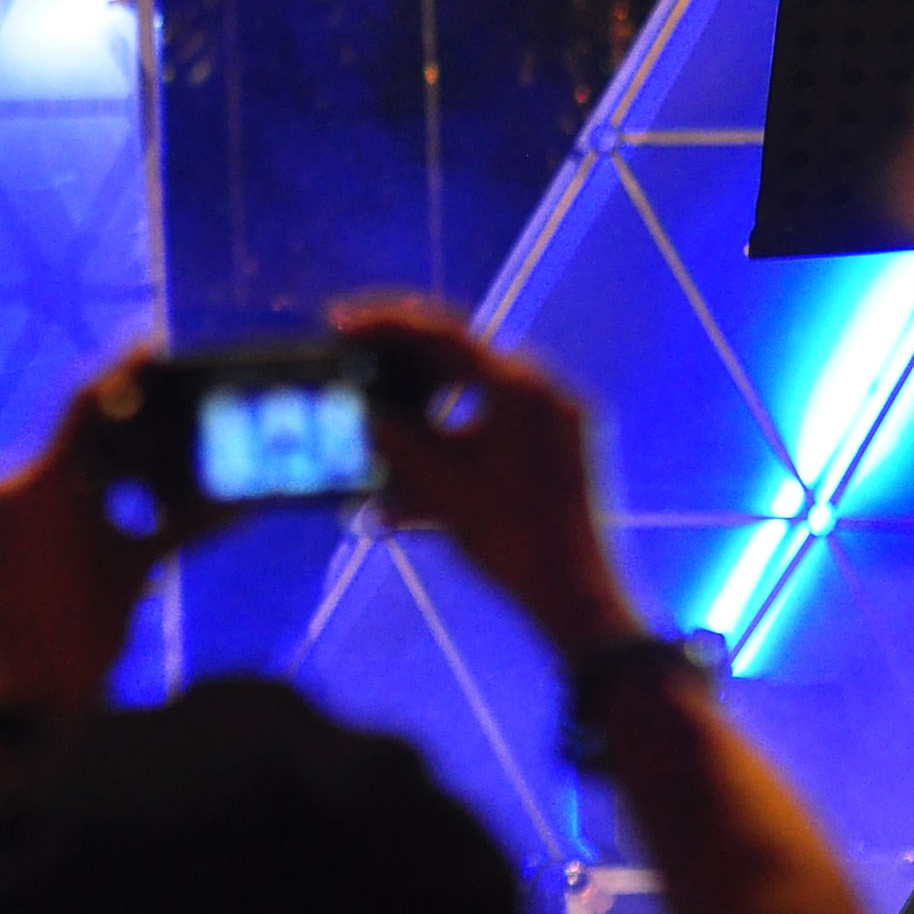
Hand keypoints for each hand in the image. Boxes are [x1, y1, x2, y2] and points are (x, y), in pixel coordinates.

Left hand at [0, 356, 199, 713]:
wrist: (16, 710)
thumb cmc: (79, 639)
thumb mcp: (137, 571)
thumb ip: (186, 524)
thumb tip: (242, 500)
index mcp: (40, 481)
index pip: (87, 403)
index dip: (124, 372)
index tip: (153, 349)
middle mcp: (2, 488)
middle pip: (68, 441)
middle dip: (117, 438)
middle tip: (161, 431)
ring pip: (46, 477)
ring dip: (91, 478)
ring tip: (136, 490)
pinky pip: (24, 510)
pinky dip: (63, 510)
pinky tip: (97, 528)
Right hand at [335, 298, 639, 655]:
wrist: (573, 594)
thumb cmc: (507, 537)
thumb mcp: (436, 483)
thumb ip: (394, 437)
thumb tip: (363, 408)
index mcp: (521, 387)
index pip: (442, 334)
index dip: (385, 324)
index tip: (339, 320)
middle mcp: (547, 389)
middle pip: (464, 352)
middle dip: (407, 351)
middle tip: (357, 344)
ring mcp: (560, 416)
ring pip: (482, 382)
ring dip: (431, 385)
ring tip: (385, 390)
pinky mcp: (562, 444)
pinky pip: (502, 412)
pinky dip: (459, 415)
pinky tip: (426, 428)